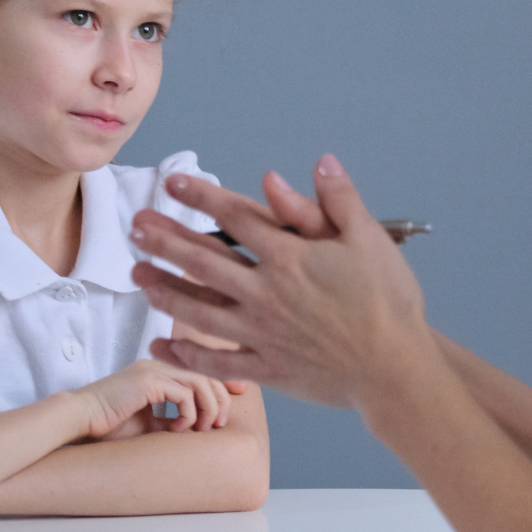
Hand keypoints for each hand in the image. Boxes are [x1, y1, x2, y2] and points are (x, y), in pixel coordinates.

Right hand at [95, 374, 243, 438]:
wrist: (78, 421)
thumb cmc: (107, 426)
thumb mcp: (148, 424)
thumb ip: (170, 420)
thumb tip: (196, 428)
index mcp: (157, 372)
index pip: (199, 369)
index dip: (223, 380)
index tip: (239, 393)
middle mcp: (158, 366)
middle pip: (206, 374)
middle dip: (222, 398)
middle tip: (221, 423)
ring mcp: (153, 370)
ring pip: (201, 382)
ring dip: (208, 408)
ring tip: (202, 429)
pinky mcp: (148, 381)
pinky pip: (184, 394)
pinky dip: (189, 414)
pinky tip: (178, 429)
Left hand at [129, 154, 437, 413]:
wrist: (395, 368)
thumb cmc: (389, 303)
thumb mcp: (371, 240)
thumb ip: (339, 199)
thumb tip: (320, 163)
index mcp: (290, 257)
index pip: (235, 218)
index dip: (201, 197)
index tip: (173, 184)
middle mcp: (266, 293)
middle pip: (204, 262)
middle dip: (165, 242)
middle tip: (136, 226)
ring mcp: (261, 333)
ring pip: (199, 309)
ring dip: (164, 291)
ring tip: (137, 277)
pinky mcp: (267, 368)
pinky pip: (216, 361)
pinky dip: (187, 355)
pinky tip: (162, 345)